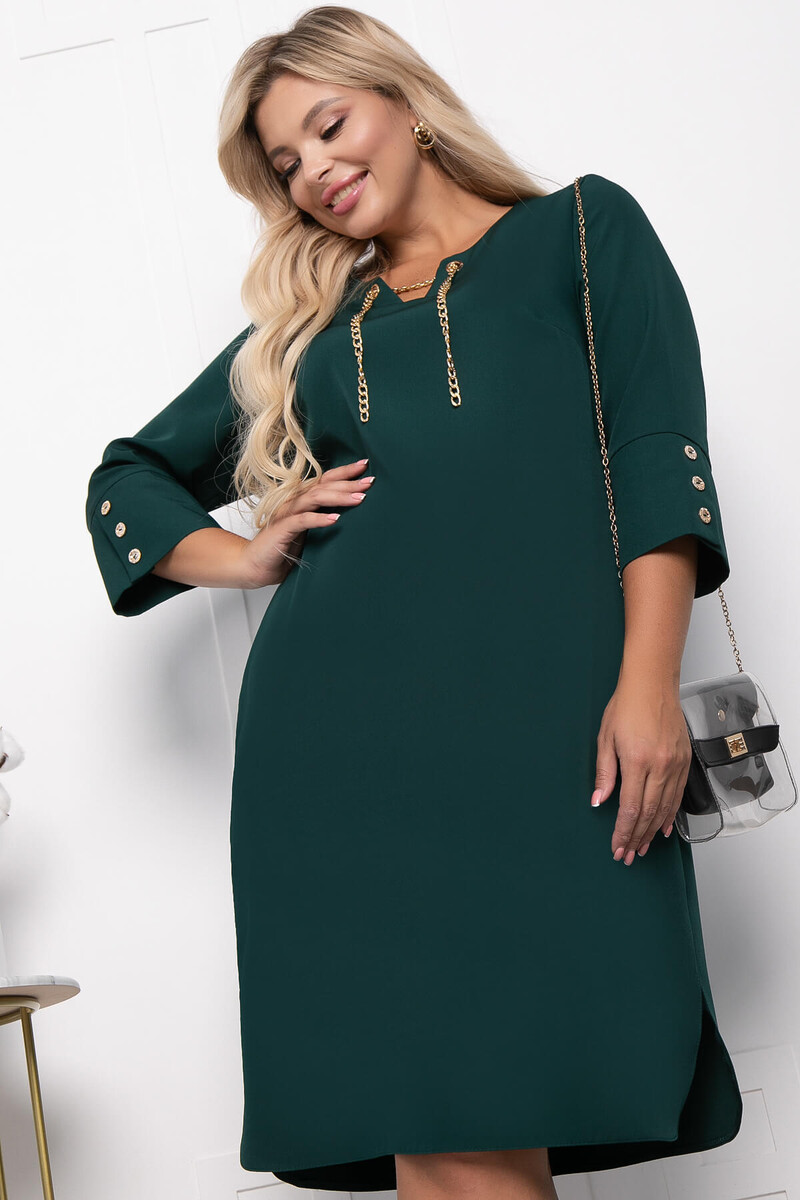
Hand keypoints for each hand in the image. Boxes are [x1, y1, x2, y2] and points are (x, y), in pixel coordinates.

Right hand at [239, 457, 374, 587]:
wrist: (255, 565)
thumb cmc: (282, 548)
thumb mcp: (309, 531)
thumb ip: (323, 518)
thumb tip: (352, 515)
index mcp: (301, 499)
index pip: (325, 480)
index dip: (344, 472)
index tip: (365, 466)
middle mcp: (293, 501)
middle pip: (324, 486)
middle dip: (348, 483)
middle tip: (370, 482)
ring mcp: (286, 514)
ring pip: (315, 498)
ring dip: (339, 497)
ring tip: (358, 499)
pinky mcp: (281, 529)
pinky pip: (302, 520)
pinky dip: (319, 519)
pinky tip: (335, 519)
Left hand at [591, 676, 691, 864]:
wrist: (652, 684)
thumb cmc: (626, 707)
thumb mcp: (605, 738)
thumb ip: (604, 773)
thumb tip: (599, 802)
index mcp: (637, 761)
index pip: (631, 808)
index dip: (623, 832)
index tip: (617, 847)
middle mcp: (660, 766)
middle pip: (649, 813)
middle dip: (637, 837)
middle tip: (628, 855)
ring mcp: (676, 764)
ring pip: (666, 808)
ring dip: (653, 831)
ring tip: (642, 847)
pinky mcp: (685, 760)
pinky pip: (678, 795)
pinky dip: (670, 814)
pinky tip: (663, 828)